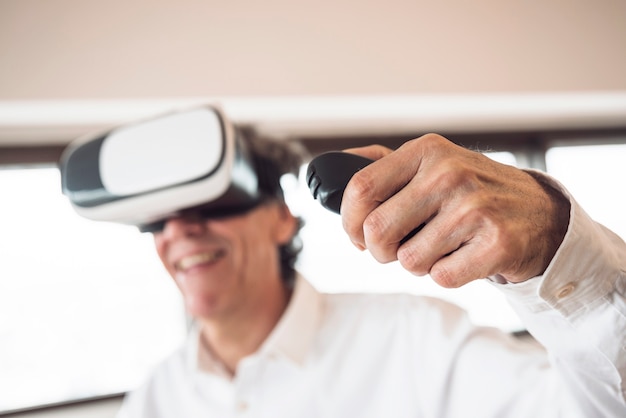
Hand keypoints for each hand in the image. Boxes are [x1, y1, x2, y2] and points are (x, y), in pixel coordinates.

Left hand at [340, 134, 569, 286]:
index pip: (361, 188)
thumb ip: (384, 164)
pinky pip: (441, 277)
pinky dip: (447, 274)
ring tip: (442, 246)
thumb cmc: (473, 190)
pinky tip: (464, 256)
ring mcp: (474, 207)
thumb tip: (334, 166)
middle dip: (380, 250)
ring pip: (408, 261)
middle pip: (377, 231)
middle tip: (398, 247)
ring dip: (418, 263)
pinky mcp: (496, 242)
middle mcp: (449, 173)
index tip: (358, 234)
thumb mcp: (433, 162)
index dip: (349, 221)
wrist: (540, 212)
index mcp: (427, 151)